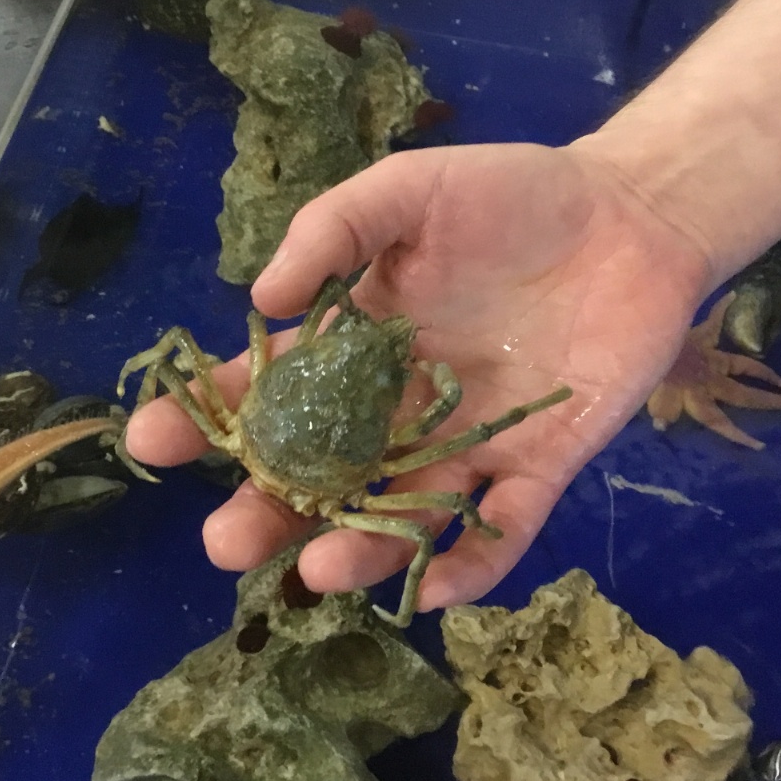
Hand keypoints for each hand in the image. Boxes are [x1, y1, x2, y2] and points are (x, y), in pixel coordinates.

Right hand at [125, 141, 713, 609]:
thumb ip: (335, 232)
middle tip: (225, 543)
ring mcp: (467, 444)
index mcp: (355, 346)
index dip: (209, 419)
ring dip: (357, 549)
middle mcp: (399, 409)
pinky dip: (469, 563)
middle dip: (269, 511)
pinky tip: (431, 588)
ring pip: (400, 515)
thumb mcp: (408, 192)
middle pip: (322, 474)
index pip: (268, 391)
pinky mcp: (539, 466)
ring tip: (319, 571)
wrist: (629, 215)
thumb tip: (260, 295)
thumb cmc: (512, 196)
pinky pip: (499, 529)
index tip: (151, 444)